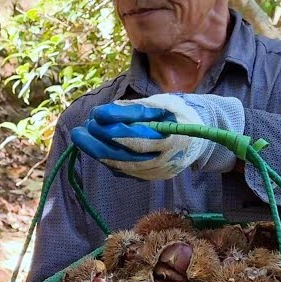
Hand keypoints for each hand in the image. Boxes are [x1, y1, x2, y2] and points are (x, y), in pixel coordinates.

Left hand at [70, 93, 244, 179]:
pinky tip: (95, 148)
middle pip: (125, 154)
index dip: (113, 125)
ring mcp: (159, 172)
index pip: (136, 135)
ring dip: (98, 152)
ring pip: (122, 166)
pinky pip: (125, 172)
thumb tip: (101, 114)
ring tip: (81, 137)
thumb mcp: (161, 103)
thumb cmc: (178, 113)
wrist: (201, 136)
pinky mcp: (151, 178)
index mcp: (174, 137)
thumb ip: (133, 109)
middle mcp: (167, 159)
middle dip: (98, 142)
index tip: (95, 114)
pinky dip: (108, 160)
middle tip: (79, 130)